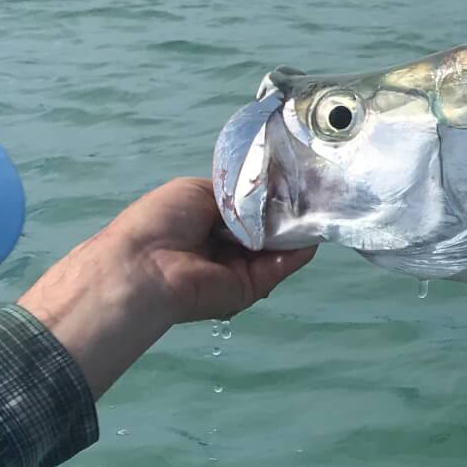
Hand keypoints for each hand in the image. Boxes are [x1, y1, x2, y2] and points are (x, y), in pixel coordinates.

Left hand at [18, 177, 313, 398]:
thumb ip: (235, 194)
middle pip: (265, 227)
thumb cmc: (163, 221)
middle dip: (286, 210)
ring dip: (296, 227)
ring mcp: (240, 267)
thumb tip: (266, 195)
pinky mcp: (252, 287)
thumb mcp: (197, 191)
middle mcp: (224, 245)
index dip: (267, 194)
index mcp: (206, 222)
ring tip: (318, 206)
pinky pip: (281, 266)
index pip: (246, 208)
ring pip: (277, 245)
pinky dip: (299, 250)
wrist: (149, 266)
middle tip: (313, 190)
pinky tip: (312, 231)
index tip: (291, 179)